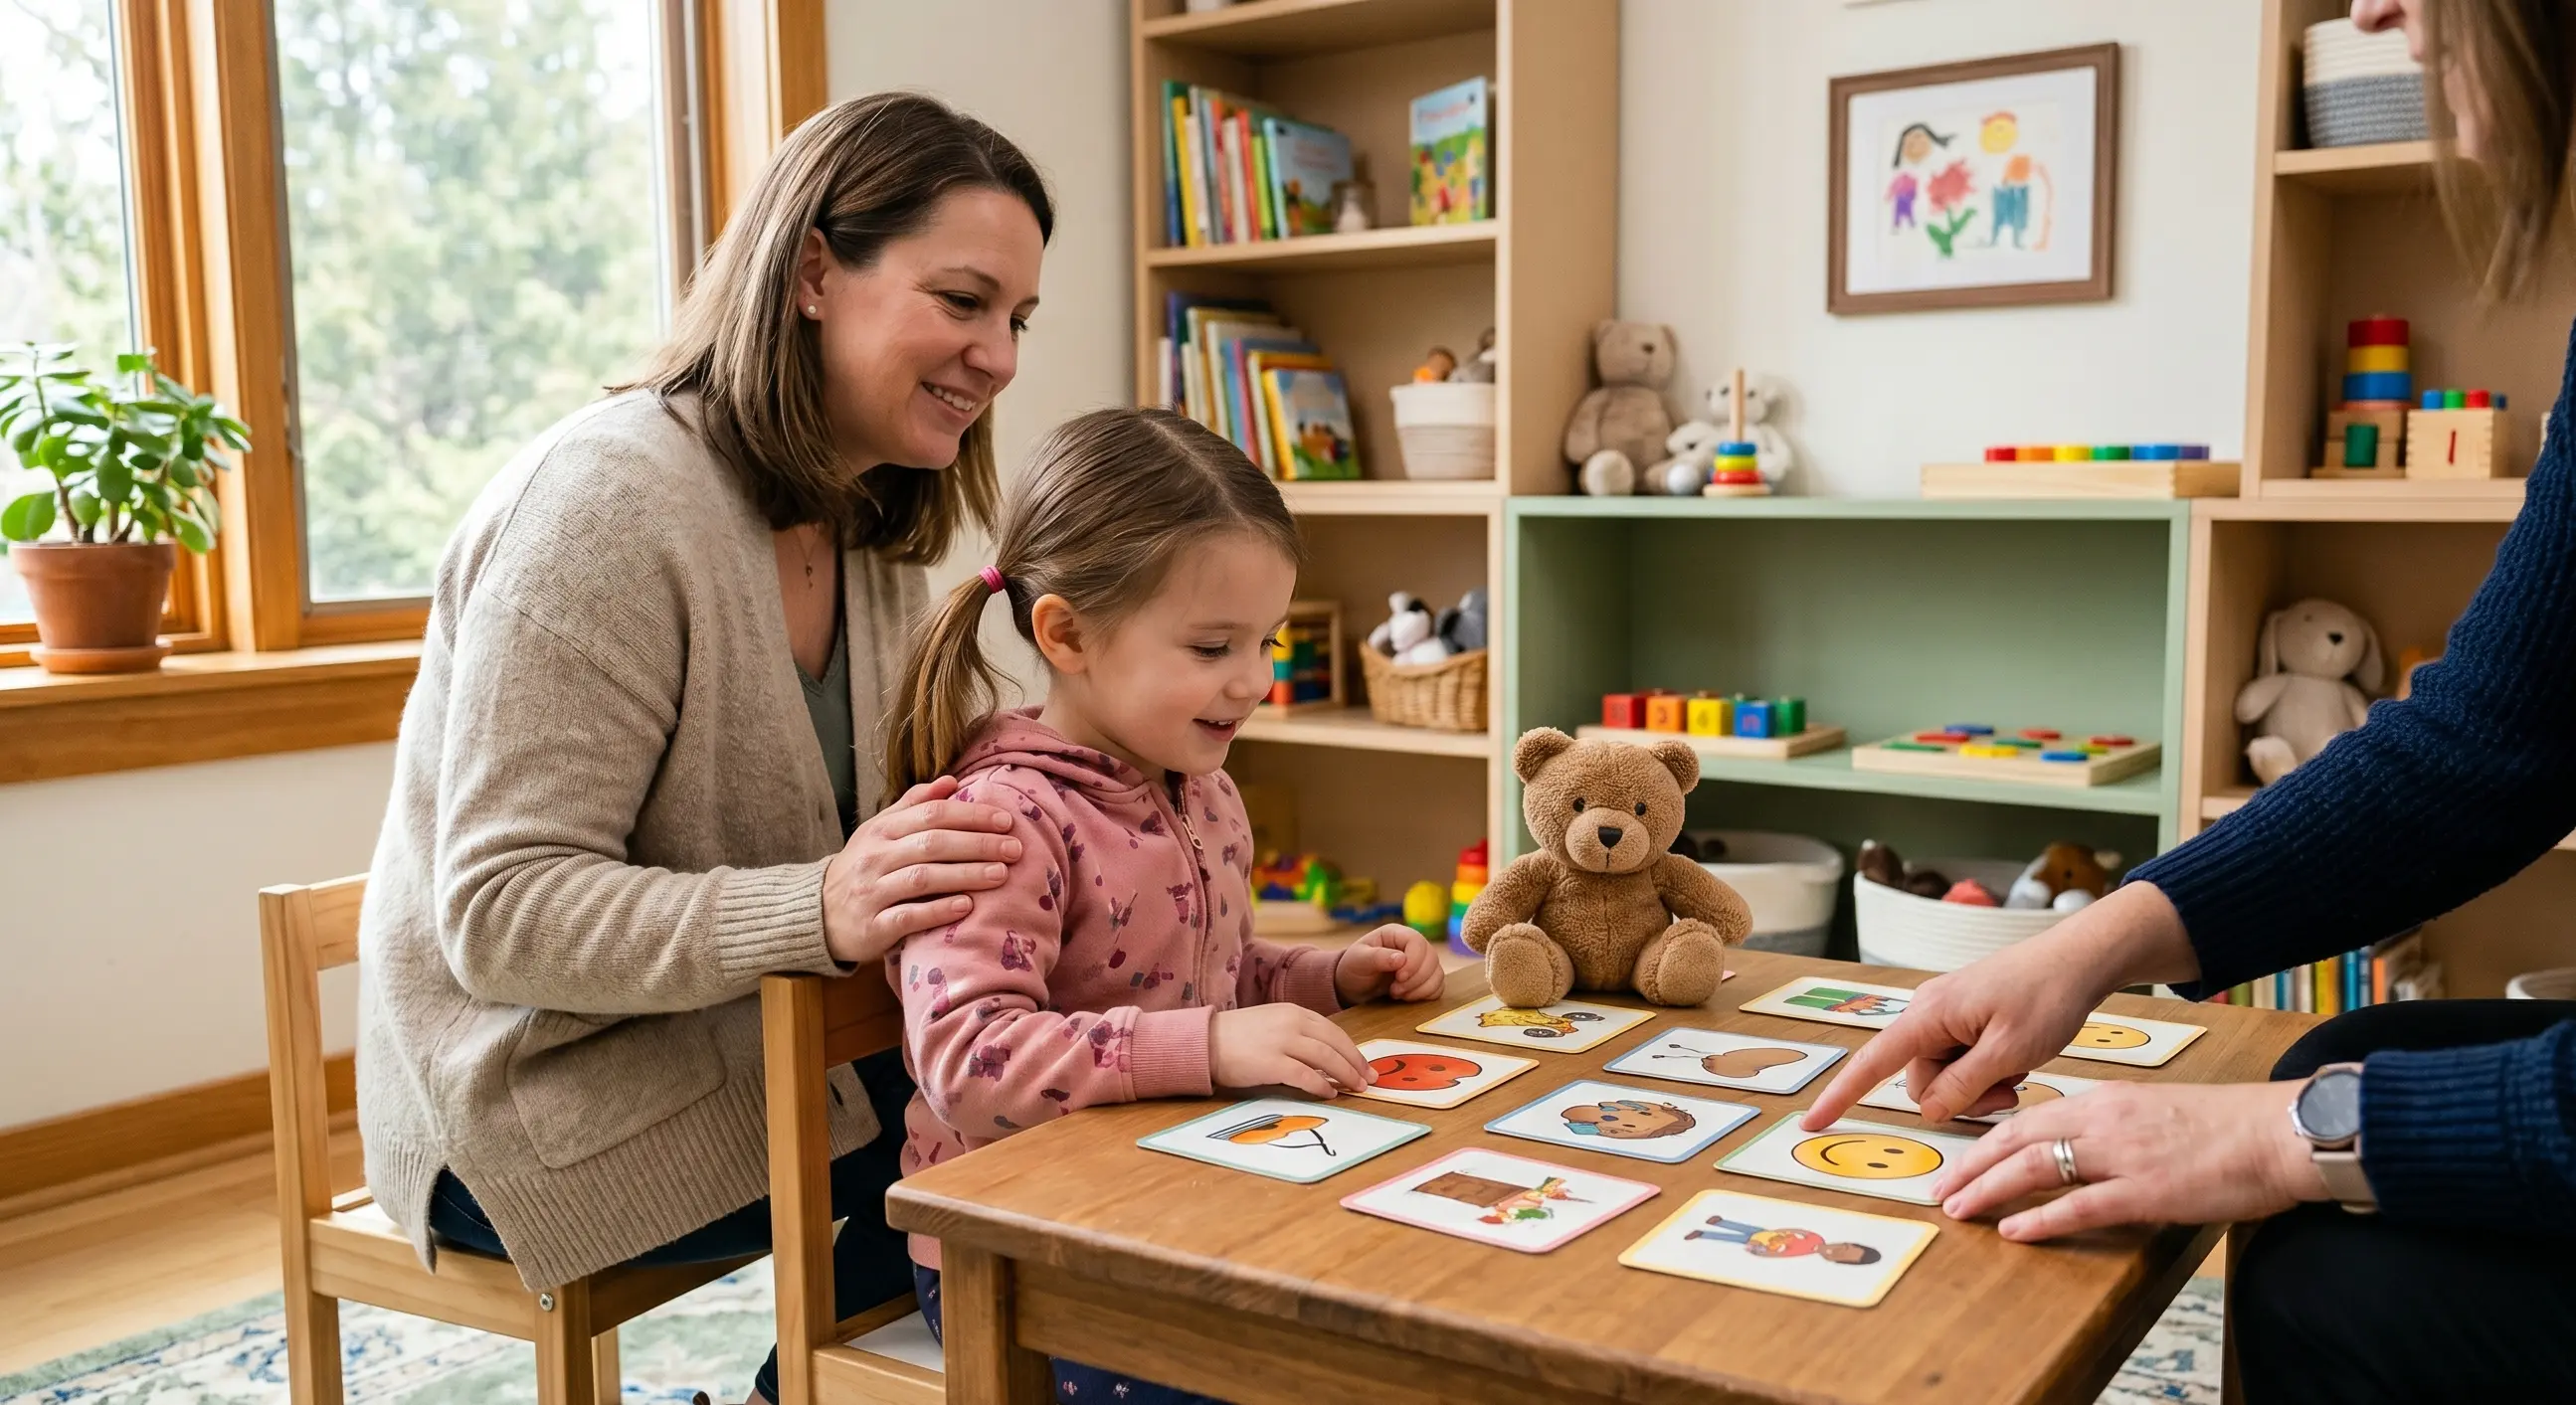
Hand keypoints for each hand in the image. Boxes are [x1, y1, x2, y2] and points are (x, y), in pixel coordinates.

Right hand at [821, 776, 1019, 965]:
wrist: (818, 913)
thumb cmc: (862, 868)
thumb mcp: (879, 831)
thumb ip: (913, 805)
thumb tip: (951, 781)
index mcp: (881, 829)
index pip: (931, 814)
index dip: (971, 815)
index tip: (1006, 820)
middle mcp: (875, 857)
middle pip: (932, 843)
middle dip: (977, 844)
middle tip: (1014, 848)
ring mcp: (872, 892)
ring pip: (922, 878)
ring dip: (965, 874)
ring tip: (1000, 874)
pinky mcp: (872, 926)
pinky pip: (907, 917)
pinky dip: (938, 911)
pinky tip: (966, 907)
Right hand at [1210, 1004, 1374, 1098]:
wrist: (1205, 1042)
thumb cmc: (1236, 1037)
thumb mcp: (1272, 1024)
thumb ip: (1297, 1034)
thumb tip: (1325, 1057)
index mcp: (1293, 1011)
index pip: (1333, 1030)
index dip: (1352, 1049)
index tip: (1363, 1064)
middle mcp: (1291, 1023)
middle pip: (1335, 1043)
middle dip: (1356, 1062)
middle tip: (1369, 1079)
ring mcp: (1282, 1042)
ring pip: (1326, 1058)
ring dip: (1345, 1075)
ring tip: (1356, 1088)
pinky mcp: (1272, 1063)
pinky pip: (1306, 1076)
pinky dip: (1322, 1086)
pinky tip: (1330, 1094)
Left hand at [1334, 925, 1445, 1004]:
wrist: (1353, 985)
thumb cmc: (1353, 967)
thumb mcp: (1358, 960)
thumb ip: (1377, 957)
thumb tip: (1402, 959)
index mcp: (1396, 934)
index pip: (1417, 942)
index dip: (1413, 961)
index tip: (1399, 977)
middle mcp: (1412, 946)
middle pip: (1431, 958)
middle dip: (1415, 979)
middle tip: (1394, 990)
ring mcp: (1421, 962)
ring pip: (1437, 974)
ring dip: (1420, 989)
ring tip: (1398, 994)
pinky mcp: (1424, 978)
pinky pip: (1438, 986)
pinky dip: (1426, 994)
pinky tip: (1407, 997)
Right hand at [1803, 882, 2197, 1127]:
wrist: (2078, 959)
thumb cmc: (2046, 997)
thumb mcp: (2008, 1052)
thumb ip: (1963, 1085)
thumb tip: (1928, 1108)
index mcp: (1929, 1015)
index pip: (1872, 1062)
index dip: (1840, 1095)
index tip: (1811, 1123)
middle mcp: (1928, 1011)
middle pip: (1919, 1078)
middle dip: (1957, 1097)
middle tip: (2008, 1093)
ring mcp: (1946, 1013)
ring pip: (1943, 1073)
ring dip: (1977, 1085)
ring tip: (2018, 1072)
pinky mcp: (1965, 1016)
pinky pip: (1960, 1057)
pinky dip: (1984, 1069)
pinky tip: (2016, 1059)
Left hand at [1931, 1079, 2327, 1240]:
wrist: (2276, 1131)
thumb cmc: (2224, 1127)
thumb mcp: (2153, 1112)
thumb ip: (2111, 1126)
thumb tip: (2079, 1149)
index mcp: (2105, 1100)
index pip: (2028, 1120)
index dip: (1987, 1143)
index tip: (1960, 1161)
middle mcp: (2103, 1121)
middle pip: (2016, 1140)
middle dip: (1970, 1165)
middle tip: (1940, 1188)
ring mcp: (2122, 1155)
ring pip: (2034, 1168)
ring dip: (1988, 1189)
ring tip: (1958, 1209)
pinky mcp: (2145, 1190)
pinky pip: (2079, 1205)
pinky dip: (2039, 1218)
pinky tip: (2012, 1230)